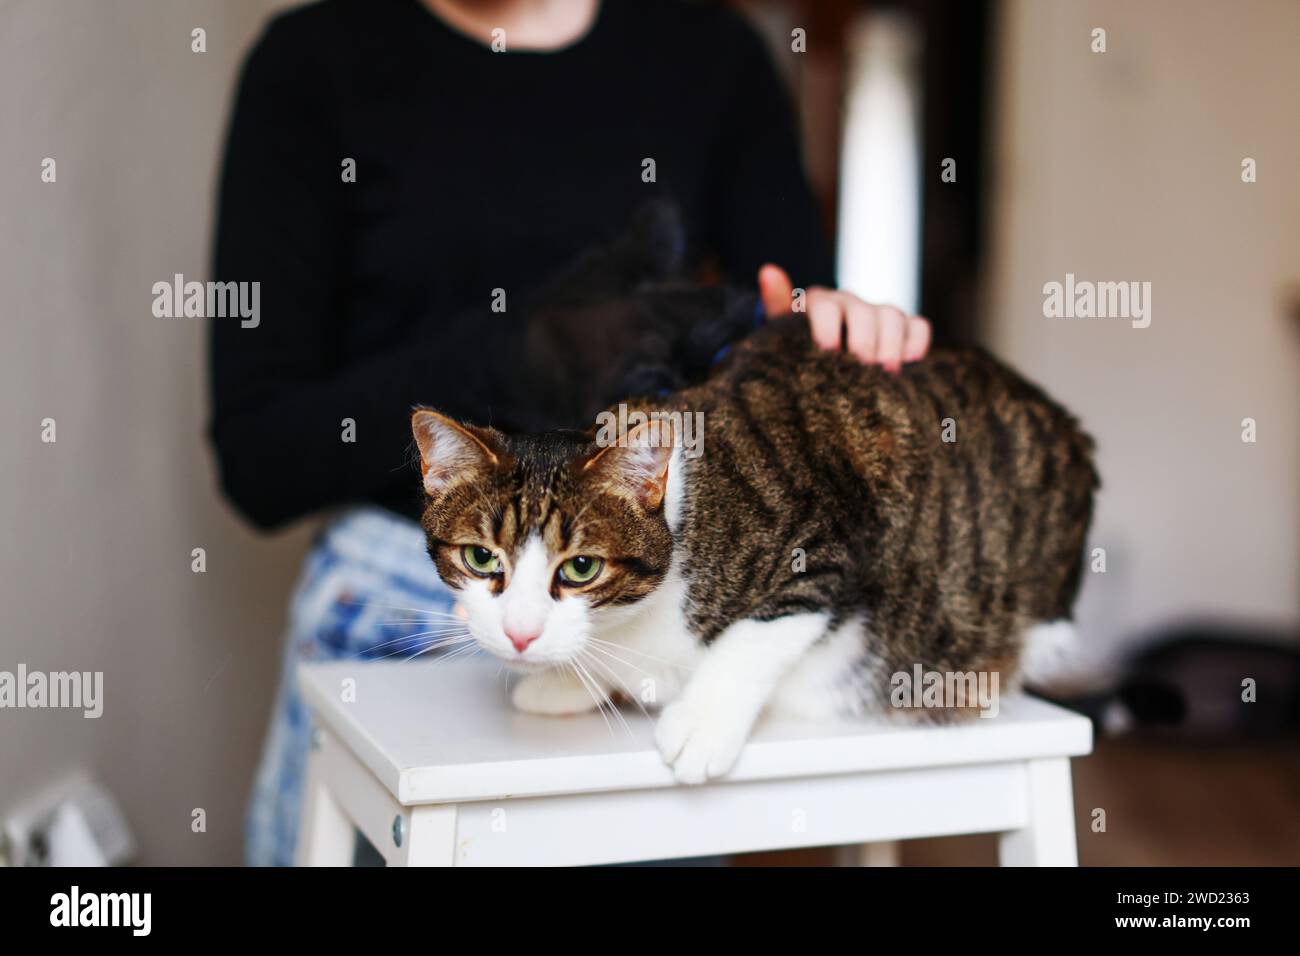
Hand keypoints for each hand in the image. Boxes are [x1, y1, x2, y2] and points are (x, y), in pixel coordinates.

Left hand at [758, 264, 931, 371]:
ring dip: (891, 344)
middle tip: (862, 370)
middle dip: (864, 341)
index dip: (828, 327)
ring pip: (893, 315)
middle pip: (864, 313)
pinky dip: (916, 341)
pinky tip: (911, 360)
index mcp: (819, 302)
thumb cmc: (795, 343)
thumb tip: (768, 270)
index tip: (828, 352)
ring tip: (886, 373)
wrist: (815, 352)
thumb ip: (777, 303)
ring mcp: (877, 313)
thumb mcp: (780, 330)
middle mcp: (850, 302)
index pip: (827, 305)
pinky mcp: (902, 327)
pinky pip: (918, 326)